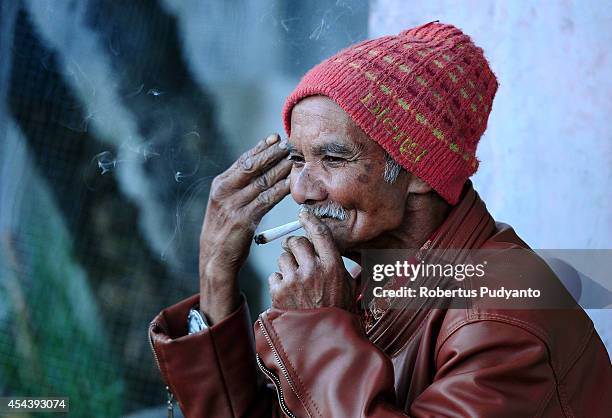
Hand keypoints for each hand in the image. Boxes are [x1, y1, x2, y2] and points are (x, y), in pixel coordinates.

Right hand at [200, 134, 290, 323]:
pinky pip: (266, 201)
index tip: (275, 137)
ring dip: (279, 169)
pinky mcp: (244, 220)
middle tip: (288, 144)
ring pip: (261, 182)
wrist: (215, 257)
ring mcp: (233, 206)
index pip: (242, 161)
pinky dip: (280, 190)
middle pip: (252, 167)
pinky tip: (291, 183)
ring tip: (294, 159)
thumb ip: (239, 187)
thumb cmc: (225, 229)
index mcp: (220, 185)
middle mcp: (224, 192)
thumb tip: (259, 168)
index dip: (260, 148)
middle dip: (271, 154)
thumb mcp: (225, 204)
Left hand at [269, 211, 355, 311]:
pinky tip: (289, 294)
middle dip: (295, 245)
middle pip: (297, 242)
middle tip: (297, 253)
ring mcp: (294, 281)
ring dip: (288, 265)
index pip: (320, 234)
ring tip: (296, 282)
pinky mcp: (279, 292)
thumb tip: (351, 254)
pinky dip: (279, 282)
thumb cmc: (339, 317)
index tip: (303, 215)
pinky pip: (274, 275)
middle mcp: (313, 271)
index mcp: (333, 267)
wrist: (323, 345)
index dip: (310, 221)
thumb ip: (346, 269)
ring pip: (284, 258)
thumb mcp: (350, 290)